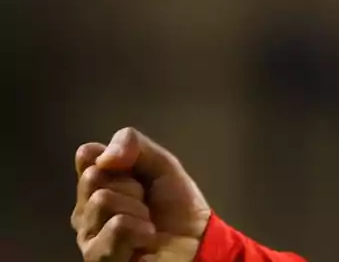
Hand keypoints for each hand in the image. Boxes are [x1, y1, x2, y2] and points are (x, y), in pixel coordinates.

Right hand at [71, 128, 211, 261]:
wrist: (196, 242)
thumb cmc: (178, 206)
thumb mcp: (161, 164)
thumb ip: (133, 145)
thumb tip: (101, 157)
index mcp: (98, 185)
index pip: (87, 154)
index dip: (117, 157)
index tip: (137, 173)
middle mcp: (85, 211)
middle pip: (93, 176)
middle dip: (131, 185)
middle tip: (146, 202)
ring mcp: (88, 237)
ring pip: (102, 200)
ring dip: (138, 210)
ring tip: (147, 224)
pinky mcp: (97, 259)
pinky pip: (117, 227)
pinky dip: (140, 230)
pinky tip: (145, 240)